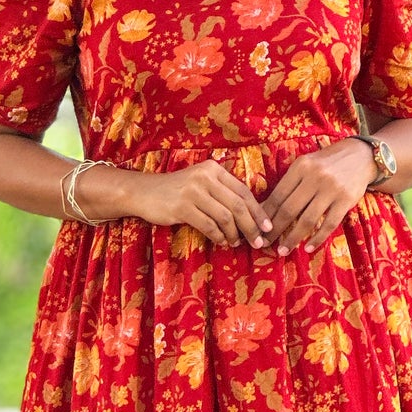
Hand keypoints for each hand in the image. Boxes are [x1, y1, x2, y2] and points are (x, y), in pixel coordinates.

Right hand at [121, 158, 274, 246]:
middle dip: (251, 226)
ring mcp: (193, 191)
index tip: (268, 227)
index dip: (258, 211)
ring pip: (225, 217)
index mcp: (214, 169)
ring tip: (236, 243)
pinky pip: (209, 225)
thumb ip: (222, 193)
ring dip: (235, 234)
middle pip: (238, 205)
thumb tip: (251, 216)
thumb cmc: (176, 192)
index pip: (244, 191)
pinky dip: (219, 236)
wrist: (143, 192)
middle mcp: (205, 177)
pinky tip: (222, 242)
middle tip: (258, 241)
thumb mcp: (201, 184)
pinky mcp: (183, 207)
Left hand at [262, 140, 377, 255]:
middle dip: (275, 230)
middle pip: (289, 209)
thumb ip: (290, 183)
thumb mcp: (306, 164)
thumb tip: (267, 209)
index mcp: (300, 166)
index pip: (278, 195)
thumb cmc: (327, 162)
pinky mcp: (346, 200)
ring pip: (307, 220)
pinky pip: (329, 224)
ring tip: (283, 251)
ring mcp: (331, 189)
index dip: (266, 215)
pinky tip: (308, 247)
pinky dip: (317, 238)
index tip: (258, 229)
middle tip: (265, 244)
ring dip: (293, 238)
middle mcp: (315, 177)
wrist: (361, 156)